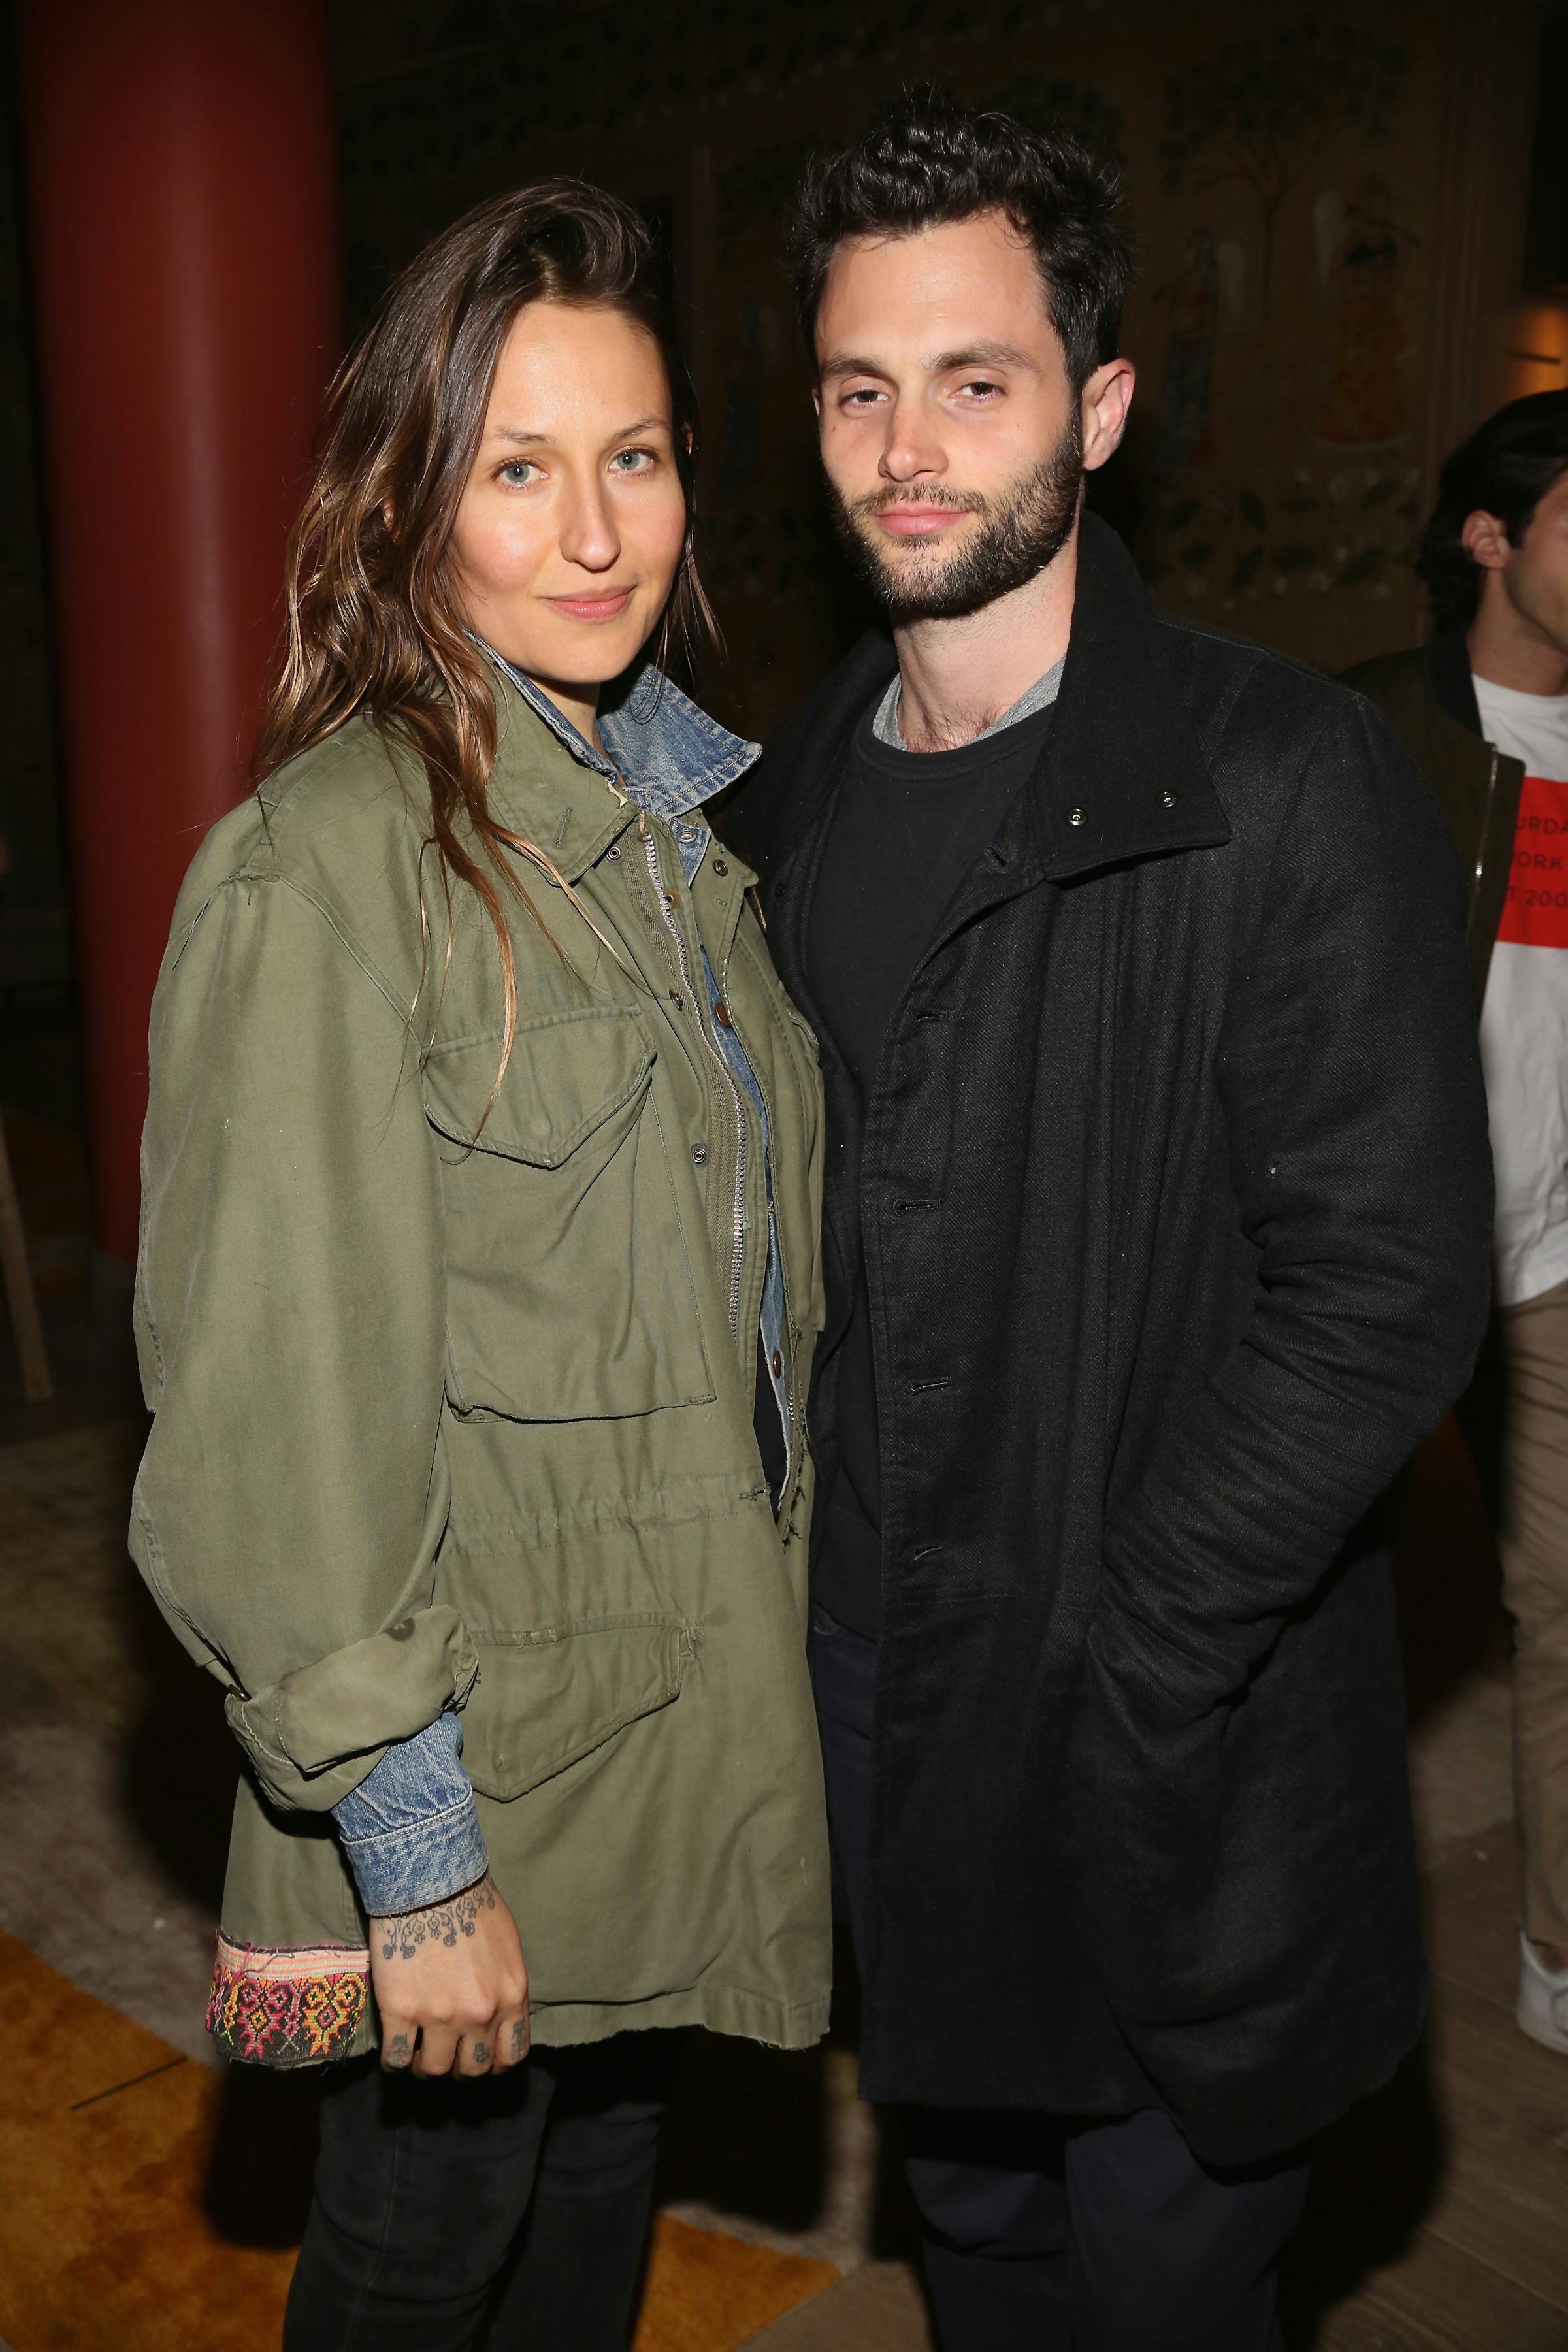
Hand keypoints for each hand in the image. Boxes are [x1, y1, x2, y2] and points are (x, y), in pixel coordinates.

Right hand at [369, 1873, 529, 2077]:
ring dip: (424, 2066)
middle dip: (459, 2067)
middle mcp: (480, 2012)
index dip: (493, 2064)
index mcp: (511, 1996)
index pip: (511, 2055)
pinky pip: (396, 2056)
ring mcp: (440, 2015)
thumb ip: (504, 1987)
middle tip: (445, 2054)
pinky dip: (394, 2061)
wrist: (428, 1879)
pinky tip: (395, 2051)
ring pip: (434, 2070)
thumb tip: (497, 2014)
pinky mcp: (400, 2010)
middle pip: (472, 2069)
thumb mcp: (507, 1947)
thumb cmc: (470, 1902)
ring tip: (417, 2054)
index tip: (478, 2057)